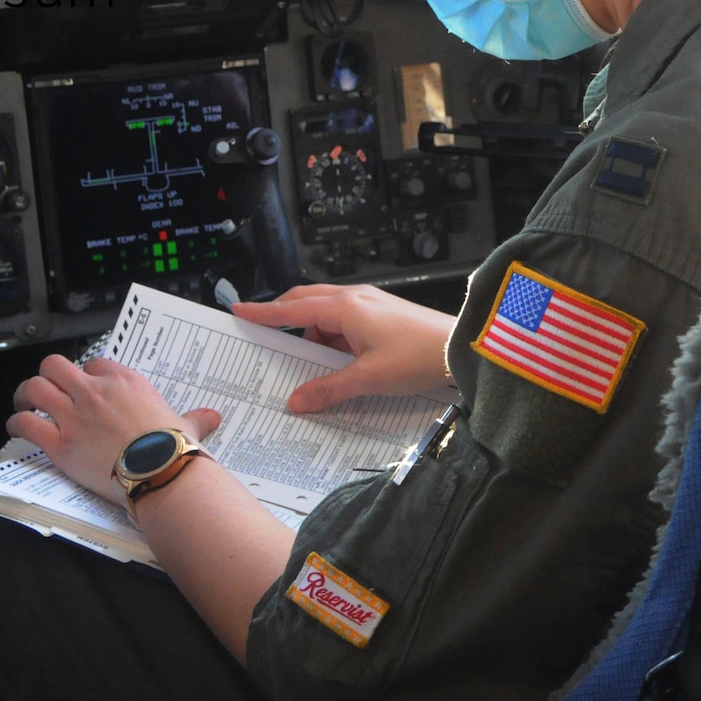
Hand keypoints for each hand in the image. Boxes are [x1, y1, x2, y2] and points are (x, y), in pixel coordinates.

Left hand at [7, 355, 222, 504]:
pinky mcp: (60, 442)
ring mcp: (74, 415)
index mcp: (125, 381)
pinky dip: (18, 423)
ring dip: (25, 395)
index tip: (86, 387)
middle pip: (55, 365)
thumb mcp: (187, 425)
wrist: (160, 472)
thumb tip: (213, 417)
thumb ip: (194, 417)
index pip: (94, 362)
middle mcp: (94, 391)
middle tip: (47, 388)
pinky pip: (26, 423)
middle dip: (48, 375)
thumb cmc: (173, 448)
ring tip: (24, 403)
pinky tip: (18, 427)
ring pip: (35, 388)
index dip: (87, 374)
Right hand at [232, 284, 456, 412]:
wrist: (461, 346)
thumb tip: (296, 401)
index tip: (239, 310)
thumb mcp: (368, 378)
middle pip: (306, 304)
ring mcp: (370, 305)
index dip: (264, 312)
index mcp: (345, 308)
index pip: (292, 309)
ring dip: (312, 336)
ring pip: (327, 315)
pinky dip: (333, 340)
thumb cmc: (418, 356)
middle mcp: (354, 299)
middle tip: (262, 336)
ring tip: (302, 365)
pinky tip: (334, 364)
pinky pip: (345, 323)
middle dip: (283, 319)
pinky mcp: (383, 315)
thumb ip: (329, 389)